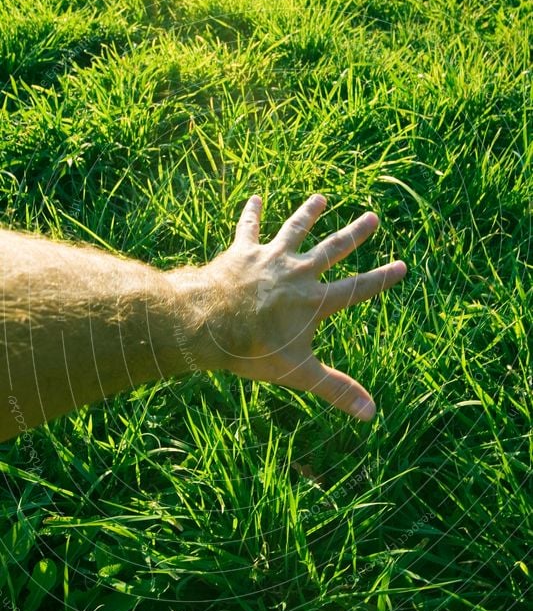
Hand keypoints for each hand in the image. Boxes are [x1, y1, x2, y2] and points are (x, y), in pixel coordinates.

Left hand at [199, 194, 406, 419]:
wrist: (208, 325)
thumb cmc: (254, 351)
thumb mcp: (300, 373)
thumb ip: (336, 390)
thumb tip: (371, 414)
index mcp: (314, 301)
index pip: (357, 289)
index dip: (381, 279)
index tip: (402, 265)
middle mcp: (298, 273)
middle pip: (332, 250)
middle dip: (354, 234)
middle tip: (372, 217)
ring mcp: (270, 259)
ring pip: (295, 230)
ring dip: (309, 214)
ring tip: (321, 198)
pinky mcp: (243, 252)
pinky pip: (248, 228)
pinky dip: (252, 213)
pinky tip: (255, 197)